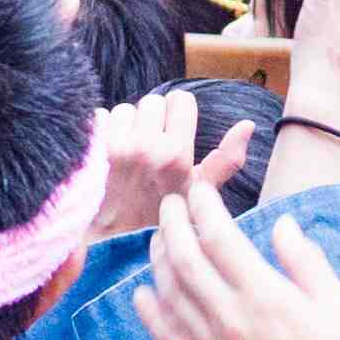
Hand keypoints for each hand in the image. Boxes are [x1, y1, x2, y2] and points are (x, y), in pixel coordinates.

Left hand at [92, 91, 255, 240]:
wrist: (104, 241)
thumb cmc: (152, 217)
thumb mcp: (195, 194)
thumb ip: (225, 161)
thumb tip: (249, 124)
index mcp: (177, 156)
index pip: (181, 99)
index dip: (177, 115)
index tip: (171, 135)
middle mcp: (147, 148)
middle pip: (152, 101)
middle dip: (150, 122)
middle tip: (146, 152)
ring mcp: (115, 145)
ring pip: (124, 109)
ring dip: (124, 127)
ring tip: (124, 156)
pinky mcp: (90, 146)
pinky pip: (99, 116)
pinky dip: (101, 132)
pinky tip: (104, 157)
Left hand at [135, 179, 339, 339]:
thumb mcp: (337, 304)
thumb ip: (305, 260)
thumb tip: (282, 223)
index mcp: (264, 294)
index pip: (219, 235)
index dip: (203, 206)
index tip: (199, 191)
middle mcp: (229, 317)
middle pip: (184, 256)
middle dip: (173, 222)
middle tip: (170, 205)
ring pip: (168, 290)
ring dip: (159, 257)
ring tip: (160, 238)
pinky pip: (162, 334)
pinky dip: (147, 308)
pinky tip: (143, 291)